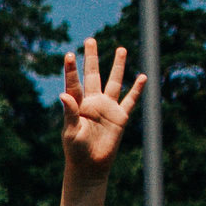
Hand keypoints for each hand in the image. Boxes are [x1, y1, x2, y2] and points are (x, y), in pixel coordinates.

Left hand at [59, 38, 143, 171]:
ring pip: (114, 82)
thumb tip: (63, 94)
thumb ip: (69, 112)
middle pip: (94, 75)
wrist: (90, 166)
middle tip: (90, 40)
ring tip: (120, 49)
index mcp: (78, 105)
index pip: (75, 83)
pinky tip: (142, 76)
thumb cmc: (75, 151)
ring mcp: (107, 108)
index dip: (72, 70)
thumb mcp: (70, 131)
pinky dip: (137, 89)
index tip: (69, 54)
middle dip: (92, 58)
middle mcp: (93, 103)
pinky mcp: (120, 117)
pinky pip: (131, 100)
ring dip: (118, 66)